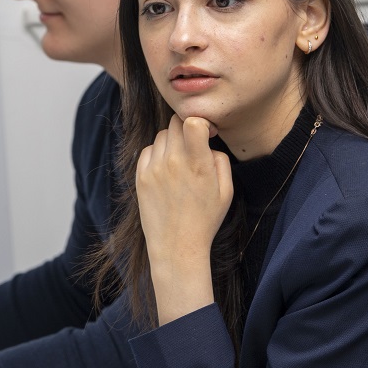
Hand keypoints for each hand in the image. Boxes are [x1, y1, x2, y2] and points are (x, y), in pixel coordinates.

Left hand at [136, 115, 232, 322]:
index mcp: (199, 164)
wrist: (177, 246)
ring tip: (180, 161)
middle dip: (186, 128)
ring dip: (172, 141)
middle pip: (176, 122)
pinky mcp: (141, 176)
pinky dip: (158, 153)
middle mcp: (174, 162)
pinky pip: (148, 149)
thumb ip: (220, 159)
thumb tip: (206, 141)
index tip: (205, 133)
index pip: (192, 122)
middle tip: (193, 145)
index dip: (200, 121)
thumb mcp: (226, 190)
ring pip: (162, 135)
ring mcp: (154, 168)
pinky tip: (166, 169)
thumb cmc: (205, 219)